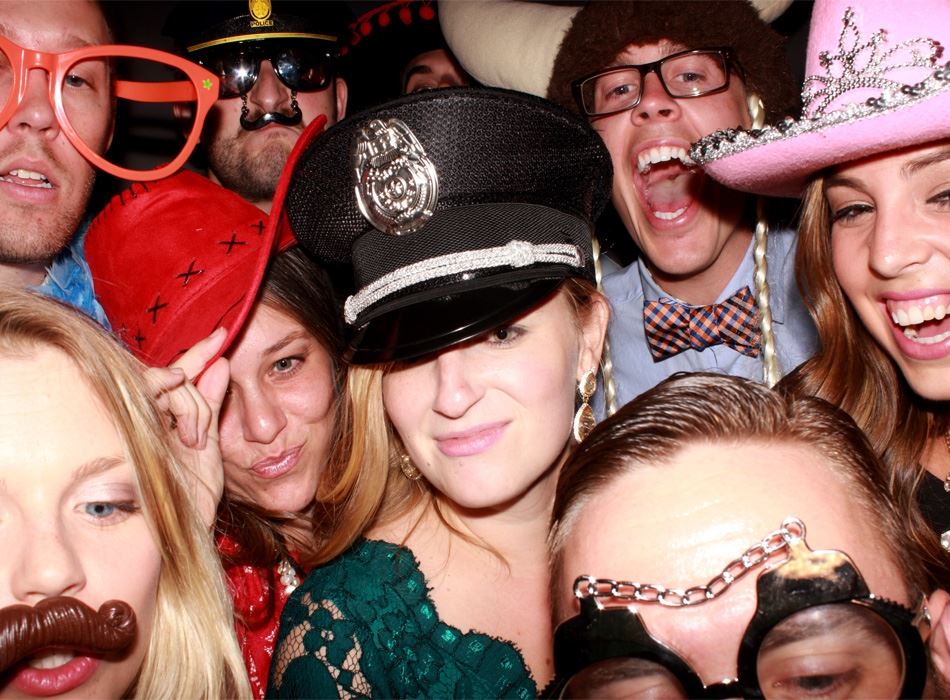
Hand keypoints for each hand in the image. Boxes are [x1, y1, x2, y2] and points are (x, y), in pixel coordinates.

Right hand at [145, 327, 228, 527]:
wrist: (178, 535)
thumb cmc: (191, 500)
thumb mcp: (210, 450)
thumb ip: (211, 408)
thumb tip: (221, 363)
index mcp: (167, 420)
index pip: (181, 376)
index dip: (199, 352)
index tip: (224, 332)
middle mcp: (148, 417)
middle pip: (169, 376)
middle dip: (193, 380)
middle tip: (206, 418)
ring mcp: (135, 423)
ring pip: (160, 384)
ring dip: (187, 404)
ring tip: (196, 441)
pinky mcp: (126, 429)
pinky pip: (145, 395)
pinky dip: (168, 395)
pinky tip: (182, 409)